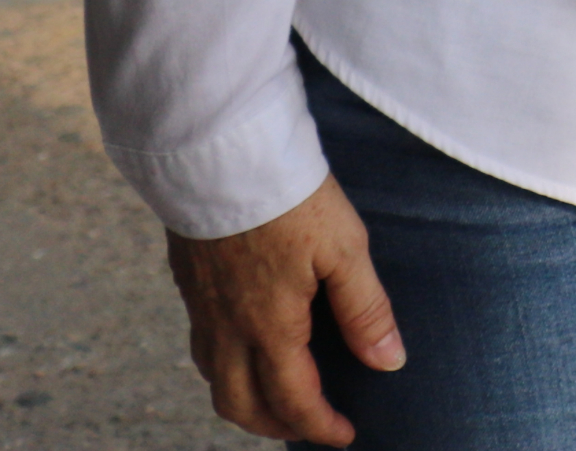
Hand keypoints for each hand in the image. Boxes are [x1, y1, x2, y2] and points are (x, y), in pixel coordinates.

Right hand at [166, 176, 405, 441]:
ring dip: (246, 402)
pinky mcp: (188, 283)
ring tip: (278, 397)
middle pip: (242, 406)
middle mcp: (227, 329)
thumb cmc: (290, 197)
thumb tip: (388, 362)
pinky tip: (244, 348)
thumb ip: (366, 310)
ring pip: (214, 381)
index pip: (294, 400)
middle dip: (277, 426)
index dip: (320, 427)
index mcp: (270, 327)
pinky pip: (199, 347)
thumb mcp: (345, 249)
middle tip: (310, 426)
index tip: (344, 437)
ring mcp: (201, 308)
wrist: (220, 154)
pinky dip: (223, 368)